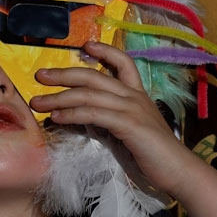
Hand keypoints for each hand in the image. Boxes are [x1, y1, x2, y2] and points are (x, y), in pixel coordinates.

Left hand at [29, 41, 195, 195]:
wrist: (178, 171)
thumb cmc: (152, 154)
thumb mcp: (127, 130)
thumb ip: (107, 119)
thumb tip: (78, 116)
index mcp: (137, 94)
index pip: (123, 62)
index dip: (105, 50)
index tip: (84, 45)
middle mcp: (134, 96)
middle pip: (94, 76)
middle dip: (63, 74)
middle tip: (40, 75)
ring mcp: (132, 109)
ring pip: (89, 95)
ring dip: (59, 98)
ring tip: (38, 103)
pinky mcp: (129, 125)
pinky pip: (94, 114)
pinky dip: (72, 114)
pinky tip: (57, 117)